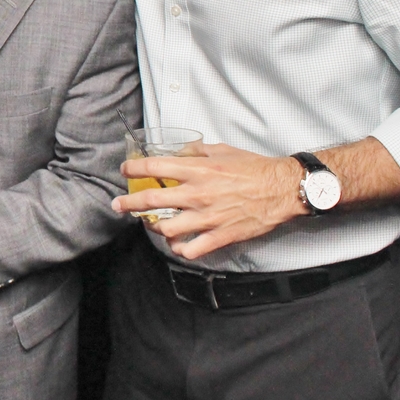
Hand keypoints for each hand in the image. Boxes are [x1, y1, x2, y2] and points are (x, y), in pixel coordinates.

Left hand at [113, 143, 305, 260]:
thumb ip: (196, 151)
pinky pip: (190, 250)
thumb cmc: (254, 167)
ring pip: (166, 229)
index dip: (133, 169)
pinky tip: (177, 244)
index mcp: (197, 170)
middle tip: (118, 205)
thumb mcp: (222, 150)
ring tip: (153, 225)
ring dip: (155, 227)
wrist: (282, 189)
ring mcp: (207, 217)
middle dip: (128, 203)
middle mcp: (197, 194)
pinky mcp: (219, 235)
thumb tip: (177, 151)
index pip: (154, 167)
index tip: (125, 170)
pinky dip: (179, 249)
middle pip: (150, 201)